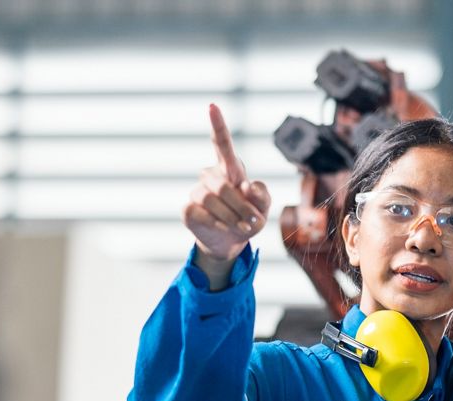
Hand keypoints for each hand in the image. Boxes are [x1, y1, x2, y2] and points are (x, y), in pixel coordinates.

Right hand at [183, 104, 270, 277]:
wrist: (231, 241)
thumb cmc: (250, 218)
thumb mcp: (264, 207)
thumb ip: (262, 195)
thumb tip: (247, 186)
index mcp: (231, 168)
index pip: (222, 143)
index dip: (217, 125)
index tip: (212, 106)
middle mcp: (211, 175)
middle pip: (222, 186)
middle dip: (241, 207)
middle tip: (252, 222)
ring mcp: (197, 192)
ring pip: (211, 200)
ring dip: (231, 217)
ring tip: (241, 226)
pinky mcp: (188, 209)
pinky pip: (201, 213)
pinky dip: (217, 224)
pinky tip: (222, 227)